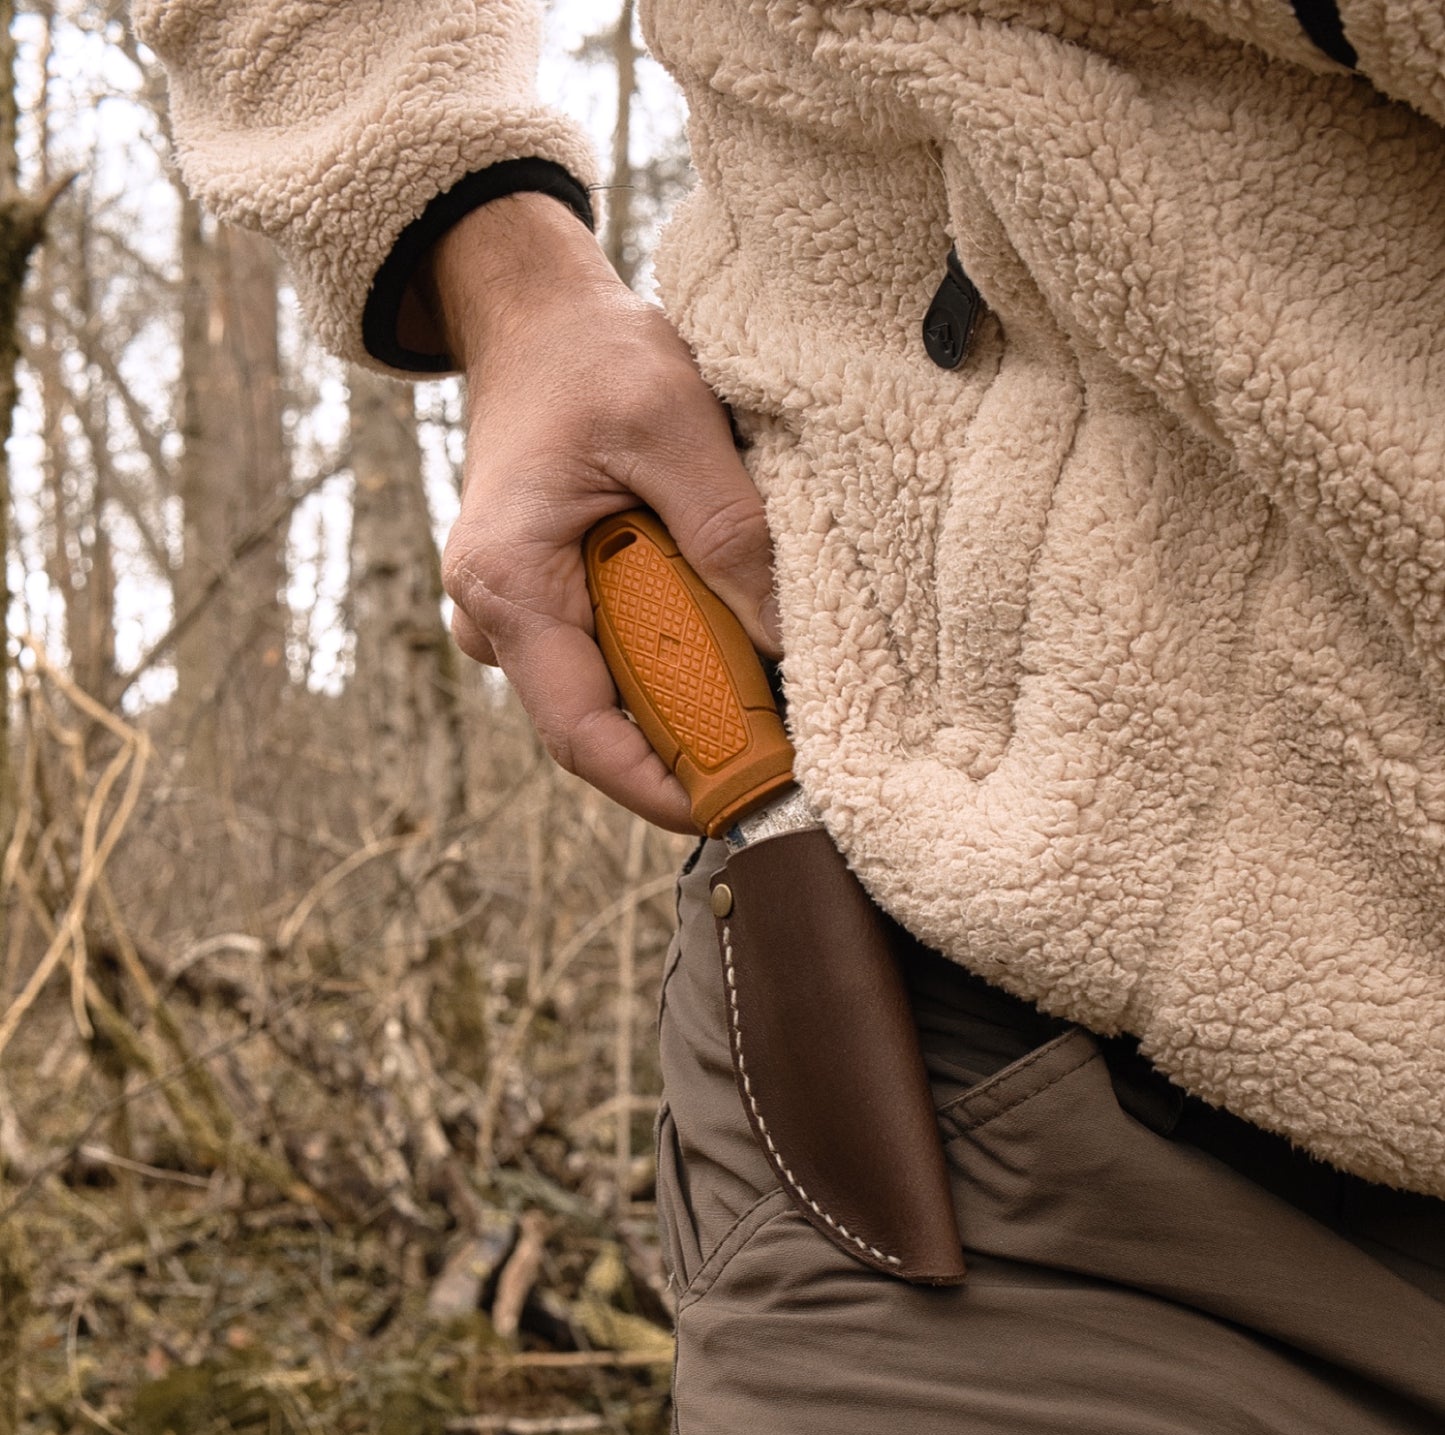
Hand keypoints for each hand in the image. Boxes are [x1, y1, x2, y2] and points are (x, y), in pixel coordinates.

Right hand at [424, 194, 780, 832]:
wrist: (534, 322)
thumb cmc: (591, 359)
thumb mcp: (672, 423)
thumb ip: (729, 531)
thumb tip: (786, 642)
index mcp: (508, 584)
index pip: (582, 733)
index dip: (661, 788)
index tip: (741, 807)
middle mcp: (493, 620)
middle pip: (598, 732)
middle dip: (688, 751)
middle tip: (784, 753)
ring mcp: (512, 622)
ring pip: (605, 704)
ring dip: (682, 709)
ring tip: (767, 701)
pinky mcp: (543, 611)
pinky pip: (607, 667)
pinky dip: (668, 671)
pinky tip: (726, 651)